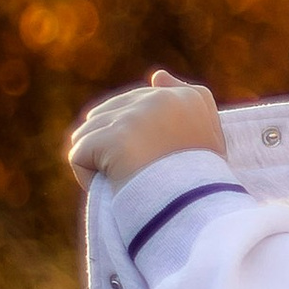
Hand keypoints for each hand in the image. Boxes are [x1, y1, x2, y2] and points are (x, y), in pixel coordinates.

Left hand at [67, 71, 226, 190]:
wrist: (195, 213)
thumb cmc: (202, 184)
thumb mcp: (209, 139)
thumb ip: (189, 103)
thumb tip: (157, 75)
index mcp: (190, 97)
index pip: (135, 105)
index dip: (134, 138)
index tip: (155, 164)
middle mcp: (162, 98)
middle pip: (105, 116)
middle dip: (109, 148)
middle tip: (138, 176)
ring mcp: (136, 116)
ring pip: (87, 135)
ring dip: (97, 163)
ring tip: (123, 183)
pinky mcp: (113, 138)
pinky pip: (79, 156)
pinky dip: (87, 177)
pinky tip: (111, 189)